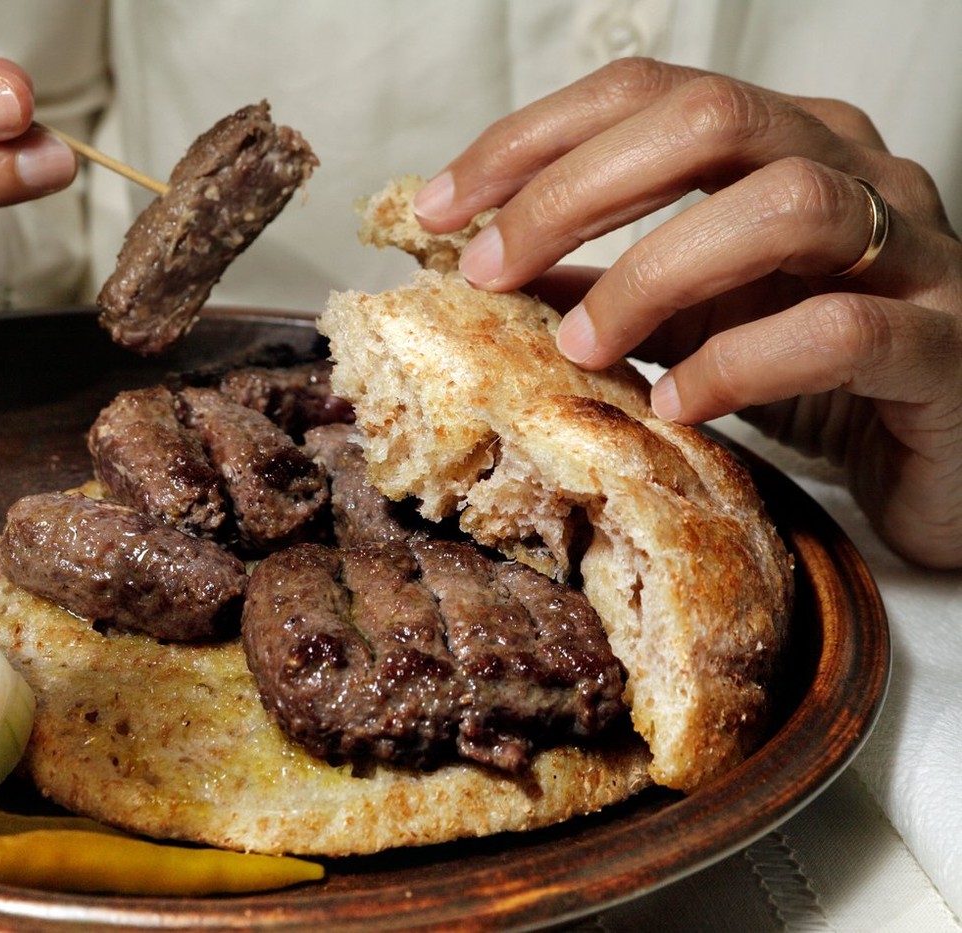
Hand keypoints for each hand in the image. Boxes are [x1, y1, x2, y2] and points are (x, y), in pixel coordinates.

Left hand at [413, 58, 961, 567]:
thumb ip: (603, 286)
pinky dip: (741, 363)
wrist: (949, 452)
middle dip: (574, 189)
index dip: (532, 141)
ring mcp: (914, 251)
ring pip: (786, 205)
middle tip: (488, 269)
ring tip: (579, 347)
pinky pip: (844, 331)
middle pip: (712, 117)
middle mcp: (855, 170)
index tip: (440, 208)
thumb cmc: (815, 374)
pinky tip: (676, 402)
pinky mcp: (946, 346)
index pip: (646, 93)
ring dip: (652, 272)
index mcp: (786, 142)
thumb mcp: (690, 316)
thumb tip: (482, 271)